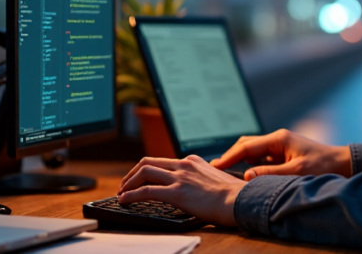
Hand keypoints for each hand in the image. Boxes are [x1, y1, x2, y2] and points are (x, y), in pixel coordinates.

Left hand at [117, 155, 244, 226]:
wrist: (240, 200)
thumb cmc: (233, 195)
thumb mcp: (216, 178)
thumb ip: (202, 178)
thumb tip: (197, 188)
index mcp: (192, 161)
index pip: (163, 161)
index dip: (147, 170)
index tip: (140, 179)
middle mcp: (184, 165)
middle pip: (148, 163)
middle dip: (132, 174)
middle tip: (125, 185)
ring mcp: (180, 177)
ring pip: (144, 173)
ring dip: (128, 183)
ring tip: (121, 193)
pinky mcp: (176, 192)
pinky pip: (146, 191)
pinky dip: (131, 195)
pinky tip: (124, 201)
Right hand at [210, 128, 351, 179]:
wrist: (342, 164)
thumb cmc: (323, 166)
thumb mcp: (296, 172)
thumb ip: (270, 174)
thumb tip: (247, 176)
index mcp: (278, 139)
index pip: (246, 147)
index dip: (228, 157)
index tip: (214, 166)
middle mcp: (277, 139)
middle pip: (246, 145)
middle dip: (230, 156)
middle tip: (214, 169)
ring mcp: (280, 146)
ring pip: (252, 151)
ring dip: (239, 160)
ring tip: (224, 172)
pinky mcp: (283, 155)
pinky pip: (261, 158)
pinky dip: (250, 165)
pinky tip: (244, 175)